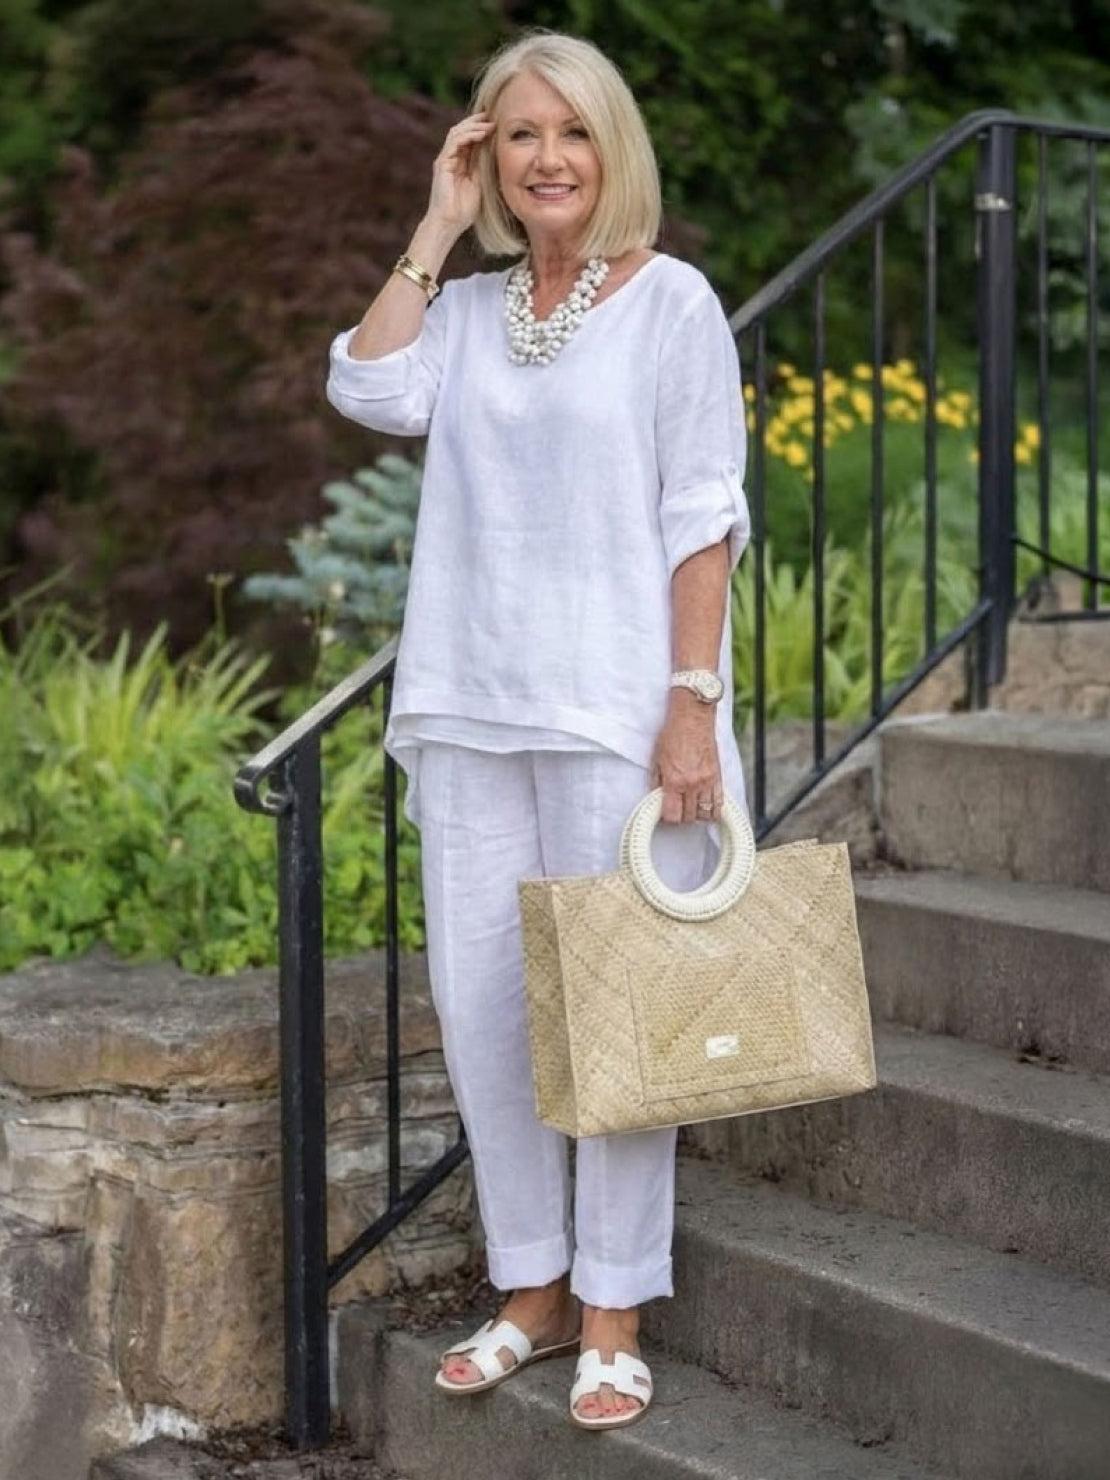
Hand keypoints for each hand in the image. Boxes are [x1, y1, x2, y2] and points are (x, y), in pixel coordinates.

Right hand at [427, 109, 496, 231]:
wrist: (449, 224)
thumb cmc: (464, 210)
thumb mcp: (479, 184)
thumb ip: (482, 168)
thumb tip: (494, 151)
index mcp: (459, 163)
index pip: (469, 139)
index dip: (481, 129)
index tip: (497, 123)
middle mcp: (450, 158)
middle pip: (461, 132)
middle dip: (476, 122)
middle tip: (492, 115)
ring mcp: (445, 160)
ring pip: (456, 133)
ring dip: (473, 126)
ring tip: (489, 123)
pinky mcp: (442, 164)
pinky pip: (454, 143)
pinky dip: (468, 136)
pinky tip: (481, 134)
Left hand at [649, 693, 723, 823]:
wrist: (692, 717)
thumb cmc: (673, 734)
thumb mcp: (656, 758)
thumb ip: (657, 781)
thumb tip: (656, 799)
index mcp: (674, 781)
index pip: (672, 815)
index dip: (667, 818)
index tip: (665, 813)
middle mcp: (692, 784)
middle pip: (689, 817)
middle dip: (681, 817)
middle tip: (677, 809)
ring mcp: (707, 781)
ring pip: (705, 813)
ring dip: (697, 815)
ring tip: (691, 808)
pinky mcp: (718, 776)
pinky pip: (719, 802)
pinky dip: (713, 810)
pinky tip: (707, 808)